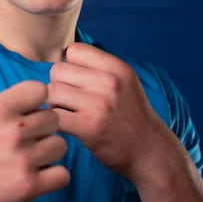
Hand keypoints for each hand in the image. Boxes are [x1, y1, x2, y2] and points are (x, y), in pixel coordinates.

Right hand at [0, 80, 69, 201]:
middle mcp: (13, 131)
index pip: (40, 90)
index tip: (24, 115)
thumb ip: (4, 109)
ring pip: (60, 146)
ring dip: (48, 153)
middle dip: (41, 130)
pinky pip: (62, 175)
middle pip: (53, 119)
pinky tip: (34, 178)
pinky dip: (52, 177)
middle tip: (23, 143)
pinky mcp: (28, 188)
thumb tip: (35, 104)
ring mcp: (23, 160)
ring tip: (26, 161)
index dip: (35, 103)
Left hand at [48, 43, 164, 180]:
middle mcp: (110, 82)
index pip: (74, 50)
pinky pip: (55, 115)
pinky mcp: (89, 127)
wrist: (150, 151)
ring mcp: (99, 104)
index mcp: (117, 67)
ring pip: (52, 91)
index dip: (70, 66)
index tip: (77, 83)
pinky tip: (68, 128)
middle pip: (58, 70)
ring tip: (68, 114)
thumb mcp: (125, 83)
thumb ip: (100, 68)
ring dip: (54, 105)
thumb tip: (62, 57)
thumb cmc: (131, 117)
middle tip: (69, 102)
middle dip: (59, 85)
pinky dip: (55, 122)